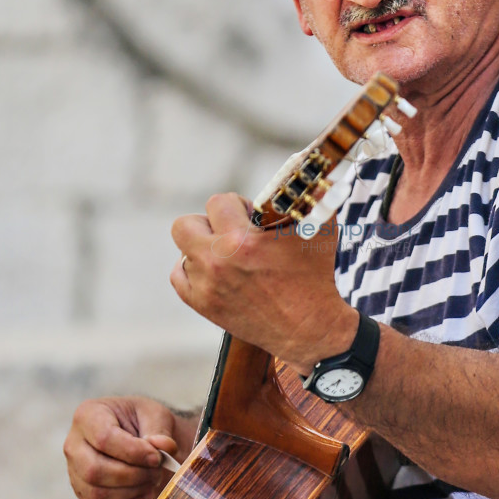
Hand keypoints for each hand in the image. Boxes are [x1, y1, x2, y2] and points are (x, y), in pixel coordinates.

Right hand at [63, 396, 196, 498]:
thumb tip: (165, 447)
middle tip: (156, 471)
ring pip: (97, 493)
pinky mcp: (83, 492)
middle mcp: (74, 443)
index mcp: (88, 415)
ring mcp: (74, 470)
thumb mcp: (154, 415)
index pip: (104, 438)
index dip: (133, 452)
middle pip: (94, 470)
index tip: (157, 457)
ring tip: (153, 480)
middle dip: (132, 476)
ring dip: (132, 492)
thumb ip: (160, 431)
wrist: (138, 434)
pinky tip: (145, 494)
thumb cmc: (143, 420)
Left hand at [170, 193, 356, 372]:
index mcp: (242, 241)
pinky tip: (214, 270)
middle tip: (231, 232)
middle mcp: (217, 263)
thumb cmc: (315, 276)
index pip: (218, 202)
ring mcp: (206, 286)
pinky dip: (192, 269)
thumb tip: (309, 169)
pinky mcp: (203, 305)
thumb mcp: (319, 229)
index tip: (251, 216)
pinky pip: (178, 275)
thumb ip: (312, 195)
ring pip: (183, 249)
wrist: (310, 329)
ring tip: (227, 253)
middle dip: (209, 223)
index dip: (237, 205)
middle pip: (185, 224)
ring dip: (203, 246)